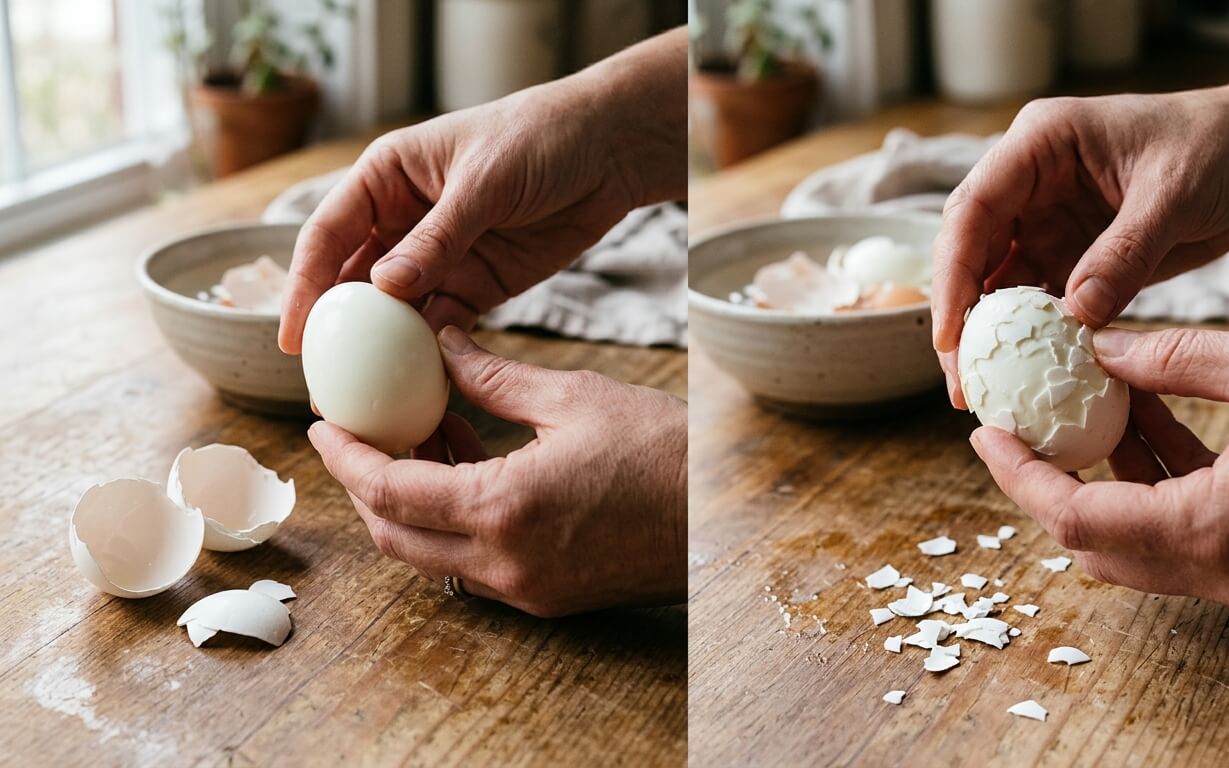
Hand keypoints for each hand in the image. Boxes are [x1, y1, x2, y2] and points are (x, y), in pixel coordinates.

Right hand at [278, 29, 686, 353]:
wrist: (609, 150)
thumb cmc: (540, 138)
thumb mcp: (484, 181)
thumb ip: (437, 237)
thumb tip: (382, 288)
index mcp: (387, 177)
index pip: (329, 235)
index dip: (304, 285)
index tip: (294, 337)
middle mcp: (403, 219)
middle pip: (353, 282)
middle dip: (337, 333)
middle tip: (323, 386)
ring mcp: (440, 256)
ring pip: (396, 312)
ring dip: (380, 353)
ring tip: (364, 398)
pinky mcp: (478, 284)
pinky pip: (443, 325)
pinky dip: (430, 353)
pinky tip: (418, 385)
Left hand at [308, 327, 686, 616]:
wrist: (719, 516)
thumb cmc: (661, 452)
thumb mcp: (573, 397)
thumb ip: (492, 378)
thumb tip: (441, 344)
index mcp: (503, 508)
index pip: (389, 491)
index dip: (347, 458)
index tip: (324, 426)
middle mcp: (504, 562)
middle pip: (394, 536)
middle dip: (364, 486)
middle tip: (360, 436)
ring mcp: (523, 588)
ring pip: (428, 558)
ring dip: (407, 506)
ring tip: (422, 441)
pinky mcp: (544, 596)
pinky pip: (470, 565)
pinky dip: (449, 524)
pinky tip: (468, 470)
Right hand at [930, 90, 1228, 405]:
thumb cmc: (1222, 149)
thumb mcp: (1176, 193)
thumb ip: (1125, 252)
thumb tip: (1078, 316)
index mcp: (1040, 143)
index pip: (973, 209)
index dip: (954, 271)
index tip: (953, 332)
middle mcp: (1028, 182)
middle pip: (969, 250)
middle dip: (959, 314)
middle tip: (959, 381)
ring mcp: (1044, 221)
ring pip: (995, 283)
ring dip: (987, 336)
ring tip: (982, 393)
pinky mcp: (1068, 255)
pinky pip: (1035, 303)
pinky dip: (1029, 340)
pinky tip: (1025, 380)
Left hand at [969, 326, 1228, 609]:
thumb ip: (1170, 358)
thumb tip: (1093, 345)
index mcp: (1214, 528)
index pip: (1075, 518)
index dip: (1018, 475)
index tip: (985, 432)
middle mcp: (1220, 572)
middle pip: (1091, 542)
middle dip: (1047, 482)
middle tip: (1021, 425)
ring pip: (1130, 546)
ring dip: (1099, 483)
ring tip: (1084, 411)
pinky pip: (1174, 538)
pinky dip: (1148, 489)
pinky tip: (1148, 424)